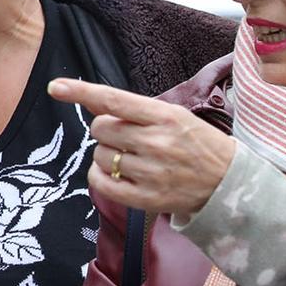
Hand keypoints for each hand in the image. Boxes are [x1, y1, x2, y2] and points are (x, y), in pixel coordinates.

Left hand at [49, 78, 237, 218]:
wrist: (229, 183)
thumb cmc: (197, 144)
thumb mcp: (174, 116)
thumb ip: (135, 110)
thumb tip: (92, 101)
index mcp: (165, 117)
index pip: (114, 100)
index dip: (81, 92)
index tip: (55, 87)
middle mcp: (156, 143)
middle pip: (100, 129)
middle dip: (107, 130)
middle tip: (128, 137)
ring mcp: (150, 172)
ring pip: (99, 156)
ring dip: (107, 154)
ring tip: (133, 158)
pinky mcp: (144, 198)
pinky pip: (100, 183)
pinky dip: (100, 176)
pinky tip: (117, 173)